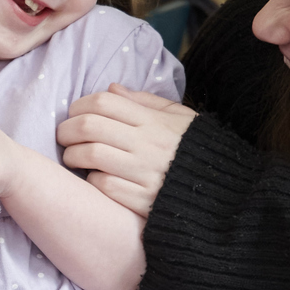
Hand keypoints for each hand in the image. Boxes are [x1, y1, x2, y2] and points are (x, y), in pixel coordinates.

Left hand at [57, 84, 196, 215]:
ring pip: (90, 156)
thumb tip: (111, 89)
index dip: (79, 105)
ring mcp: (145, 173)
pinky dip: (92, 181)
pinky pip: (104, 186)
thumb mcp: (178, 116)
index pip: (103, 103)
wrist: (225, 187)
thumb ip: (144, 101)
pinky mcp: (144, 200)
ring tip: (74, 158)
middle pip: (89, 127)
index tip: (74, 114)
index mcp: (154, 121)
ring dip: (73, 156)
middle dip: (66, 130)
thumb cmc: (197, 148)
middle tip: (64, 137)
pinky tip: (96, 179)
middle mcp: (148, 144)